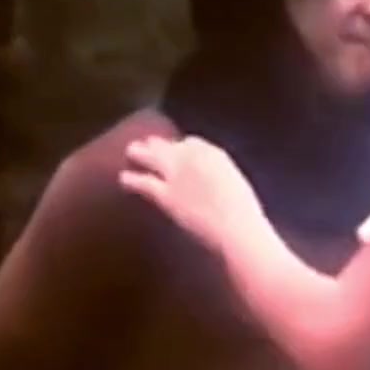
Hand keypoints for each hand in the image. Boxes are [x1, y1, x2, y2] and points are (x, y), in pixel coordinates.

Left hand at [119, 136, 263, 253]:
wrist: (236, 227)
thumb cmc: (246, 214)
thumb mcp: (237, 186)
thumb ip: (221, 178)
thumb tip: (213, 182)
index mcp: (215, 155)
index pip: (193, 143)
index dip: (183, 146)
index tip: (180, 148)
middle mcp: (193, 158)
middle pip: (169, 145)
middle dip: (159, 144)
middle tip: (149, 142)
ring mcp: (176, 175)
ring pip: (152, 157)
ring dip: (140, 153)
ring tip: (131, 151)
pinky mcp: (165, 195)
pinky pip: (143, 182)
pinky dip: (131, 179)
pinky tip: (123, 178)